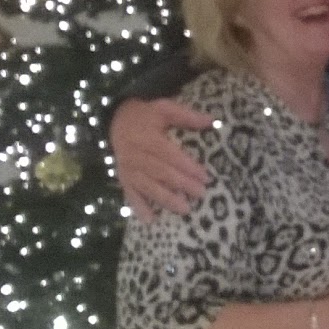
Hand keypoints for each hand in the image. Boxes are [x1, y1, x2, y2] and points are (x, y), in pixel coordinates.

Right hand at [112, 97, 214, 220]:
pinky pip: (130, 194)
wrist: (116, 120)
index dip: (187, 166)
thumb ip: (186, 116)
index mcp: (147, 138)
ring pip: (148, 186)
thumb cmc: (145, 115)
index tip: (205, 176)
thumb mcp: (164, 108)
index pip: (169, 154)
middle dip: (181, 184)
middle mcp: (136, 155)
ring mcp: (128, 169)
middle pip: (161, 172)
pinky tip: (150, 220)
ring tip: (184, 209)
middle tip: (201, 194)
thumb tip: (212, 120)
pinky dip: (139, 207)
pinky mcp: (124, 179)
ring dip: (165, 198)